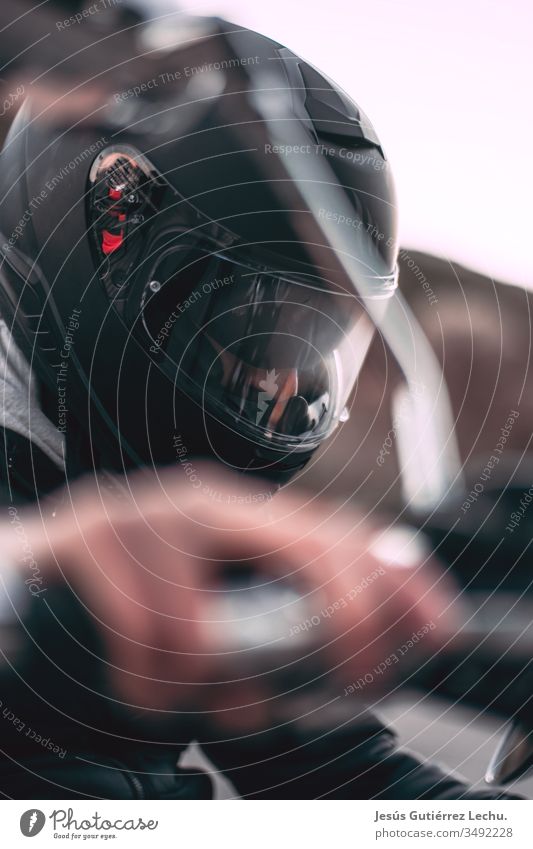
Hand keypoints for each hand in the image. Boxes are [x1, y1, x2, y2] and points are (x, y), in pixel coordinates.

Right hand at [0, 464, 460, 721]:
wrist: (28, 564)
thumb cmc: (122, 591)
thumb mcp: (196, 613)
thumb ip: (243, 647)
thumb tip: (273, 697)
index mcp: (236, 512)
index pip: (336, 529)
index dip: (395, 574)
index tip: (436, 627)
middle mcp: (201, 500)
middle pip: (310, 545)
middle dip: (351, 619)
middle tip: (362, 679)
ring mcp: (147, 511)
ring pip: (209, 621)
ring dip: (204, 683)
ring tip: (178, 695)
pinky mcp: (91, 536)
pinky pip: (144, 634)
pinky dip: (149, 685)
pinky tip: (139, 690)